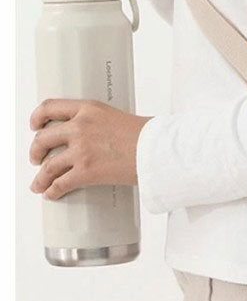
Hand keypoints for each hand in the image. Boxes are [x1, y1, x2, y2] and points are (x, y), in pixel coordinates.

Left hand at [29, 99, 151, 199]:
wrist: (157, 150)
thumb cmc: (147, 136)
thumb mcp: (118, 118)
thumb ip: (100, 124)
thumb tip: (95, 137)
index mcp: (88, 109)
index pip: (50, 107)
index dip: (37, 117)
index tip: (35, 124)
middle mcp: (80, 127)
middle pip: (43, 138)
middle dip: (36, 151)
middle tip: (37, 157)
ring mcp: (81, 150)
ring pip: (48, 165)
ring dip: (40, 176)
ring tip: (39, 183)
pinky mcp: (86, 172)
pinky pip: (60, 184)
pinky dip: (52, 190)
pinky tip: (51, 193)